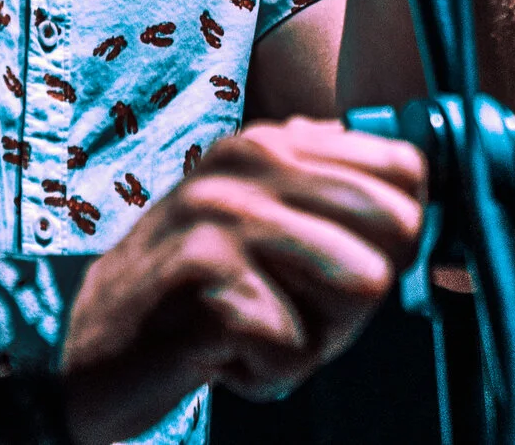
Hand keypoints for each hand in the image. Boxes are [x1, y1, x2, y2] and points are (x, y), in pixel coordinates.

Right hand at [59, 118, 424, 439]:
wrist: (90, 344)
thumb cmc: (199, 298)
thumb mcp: (268, 232)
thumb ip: (337, 205)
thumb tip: (424, 199)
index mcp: (272, 142)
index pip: (405, 168)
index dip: (398, 238)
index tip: (348, 268)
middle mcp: (249, 162)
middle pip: (397, 230)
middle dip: (363, 292)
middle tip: (294, 309)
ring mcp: (223, 213)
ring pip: (362, 283)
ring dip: (317, 335)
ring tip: (255, 330)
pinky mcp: (203, 274)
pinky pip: (295, 344)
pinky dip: (265, 372)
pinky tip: (217, 354)